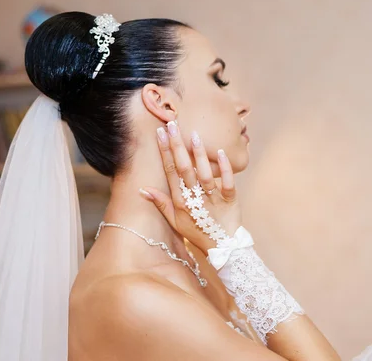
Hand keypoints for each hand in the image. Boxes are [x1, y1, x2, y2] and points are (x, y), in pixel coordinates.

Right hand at [141, 121, 242, 254]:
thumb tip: (142, 189)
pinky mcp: (230, 200)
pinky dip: (224, 168)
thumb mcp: (174, 220)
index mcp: (180, 201)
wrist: (222, 246)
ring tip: (194, 135)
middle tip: (172, 125)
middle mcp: (194, 199)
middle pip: (184, 169)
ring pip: (203, 174)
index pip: (170, 172)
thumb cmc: (197, 231)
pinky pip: (227, 182)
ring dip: (198, 154)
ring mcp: (212, 199)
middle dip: (177, 146)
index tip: (160, 133)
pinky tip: (220, 152)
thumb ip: (160, 203)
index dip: (165, 152)